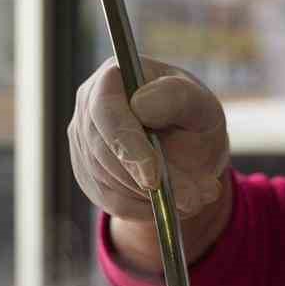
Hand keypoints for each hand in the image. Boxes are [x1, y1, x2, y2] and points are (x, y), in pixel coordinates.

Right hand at [67, 56, 230, 219]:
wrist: (190, 150)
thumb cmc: (195, 119)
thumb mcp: (201, 104)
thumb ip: (177, 98)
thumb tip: (140, 105)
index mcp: (114, 76)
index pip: (106, 111)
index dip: (127, 145)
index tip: (153, 177)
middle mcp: (89, 105)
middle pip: (102, 151)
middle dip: (145, 182)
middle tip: (192, 199)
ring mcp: (83, 141)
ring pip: (106, 180)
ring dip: (151, 198)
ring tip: (194, 199)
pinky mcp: (88, 173)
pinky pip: (109, 200)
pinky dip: (142, 209)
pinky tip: (169, 204)